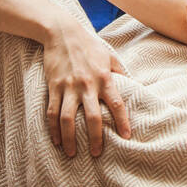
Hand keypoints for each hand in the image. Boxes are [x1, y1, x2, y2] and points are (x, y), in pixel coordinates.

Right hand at [40, 18, 131, 157]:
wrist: (62, 33)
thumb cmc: (89, 45)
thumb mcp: (110, 56)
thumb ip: (121, 73)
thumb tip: (134, 86)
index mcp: (104, 78)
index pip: (117, 103)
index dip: (123, 121)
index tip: (127, 136)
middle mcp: (87, 85)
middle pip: (92, 117)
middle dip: (95, 138)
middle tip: (97, 153)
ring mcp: (68, 87)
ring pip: (68, 119)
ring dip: (70, 139)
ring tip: (72, 154)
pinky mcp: (53, 87)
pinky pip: (52, 112)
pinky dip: (53, 129)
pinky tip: (56, 141)